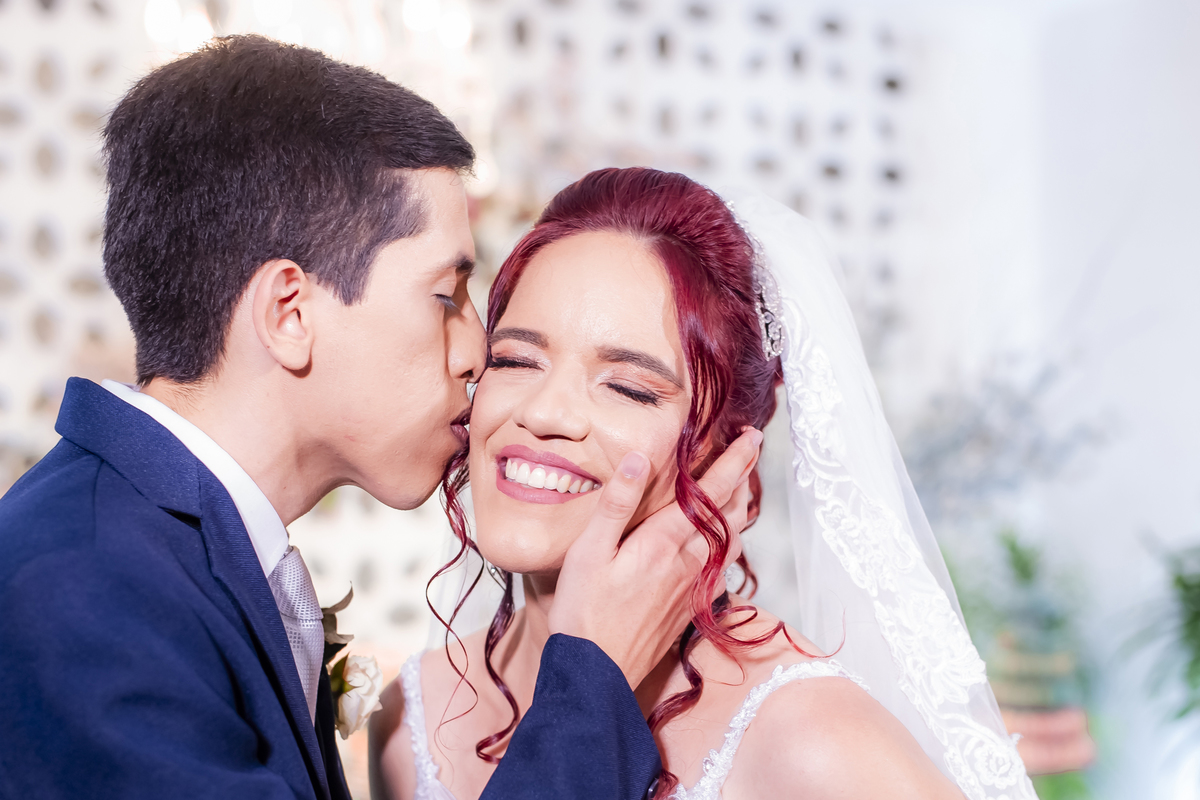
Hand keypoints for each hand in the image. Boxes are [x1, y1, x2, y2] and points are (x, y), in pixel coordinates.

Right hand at [547, 428, 763, 686]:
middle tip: (752, 450)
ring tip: (743, 487)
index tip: (751, 437)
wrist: (596, 676)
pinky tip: (722, 542)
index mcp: (663, 543)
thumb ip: (617, 504)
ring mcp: (692, 588)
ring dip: (738, 509)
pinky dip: (727, 542)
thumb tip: (642, 458)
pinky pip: (720, 566)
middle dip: (743, 478)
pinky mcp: (689, 608)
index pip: (708, 494)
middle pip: (728, 514)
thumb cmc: (584, 614)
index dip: (733, 462)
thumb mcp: (587, 552)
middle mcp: (687, 563)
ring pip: (728, 540)